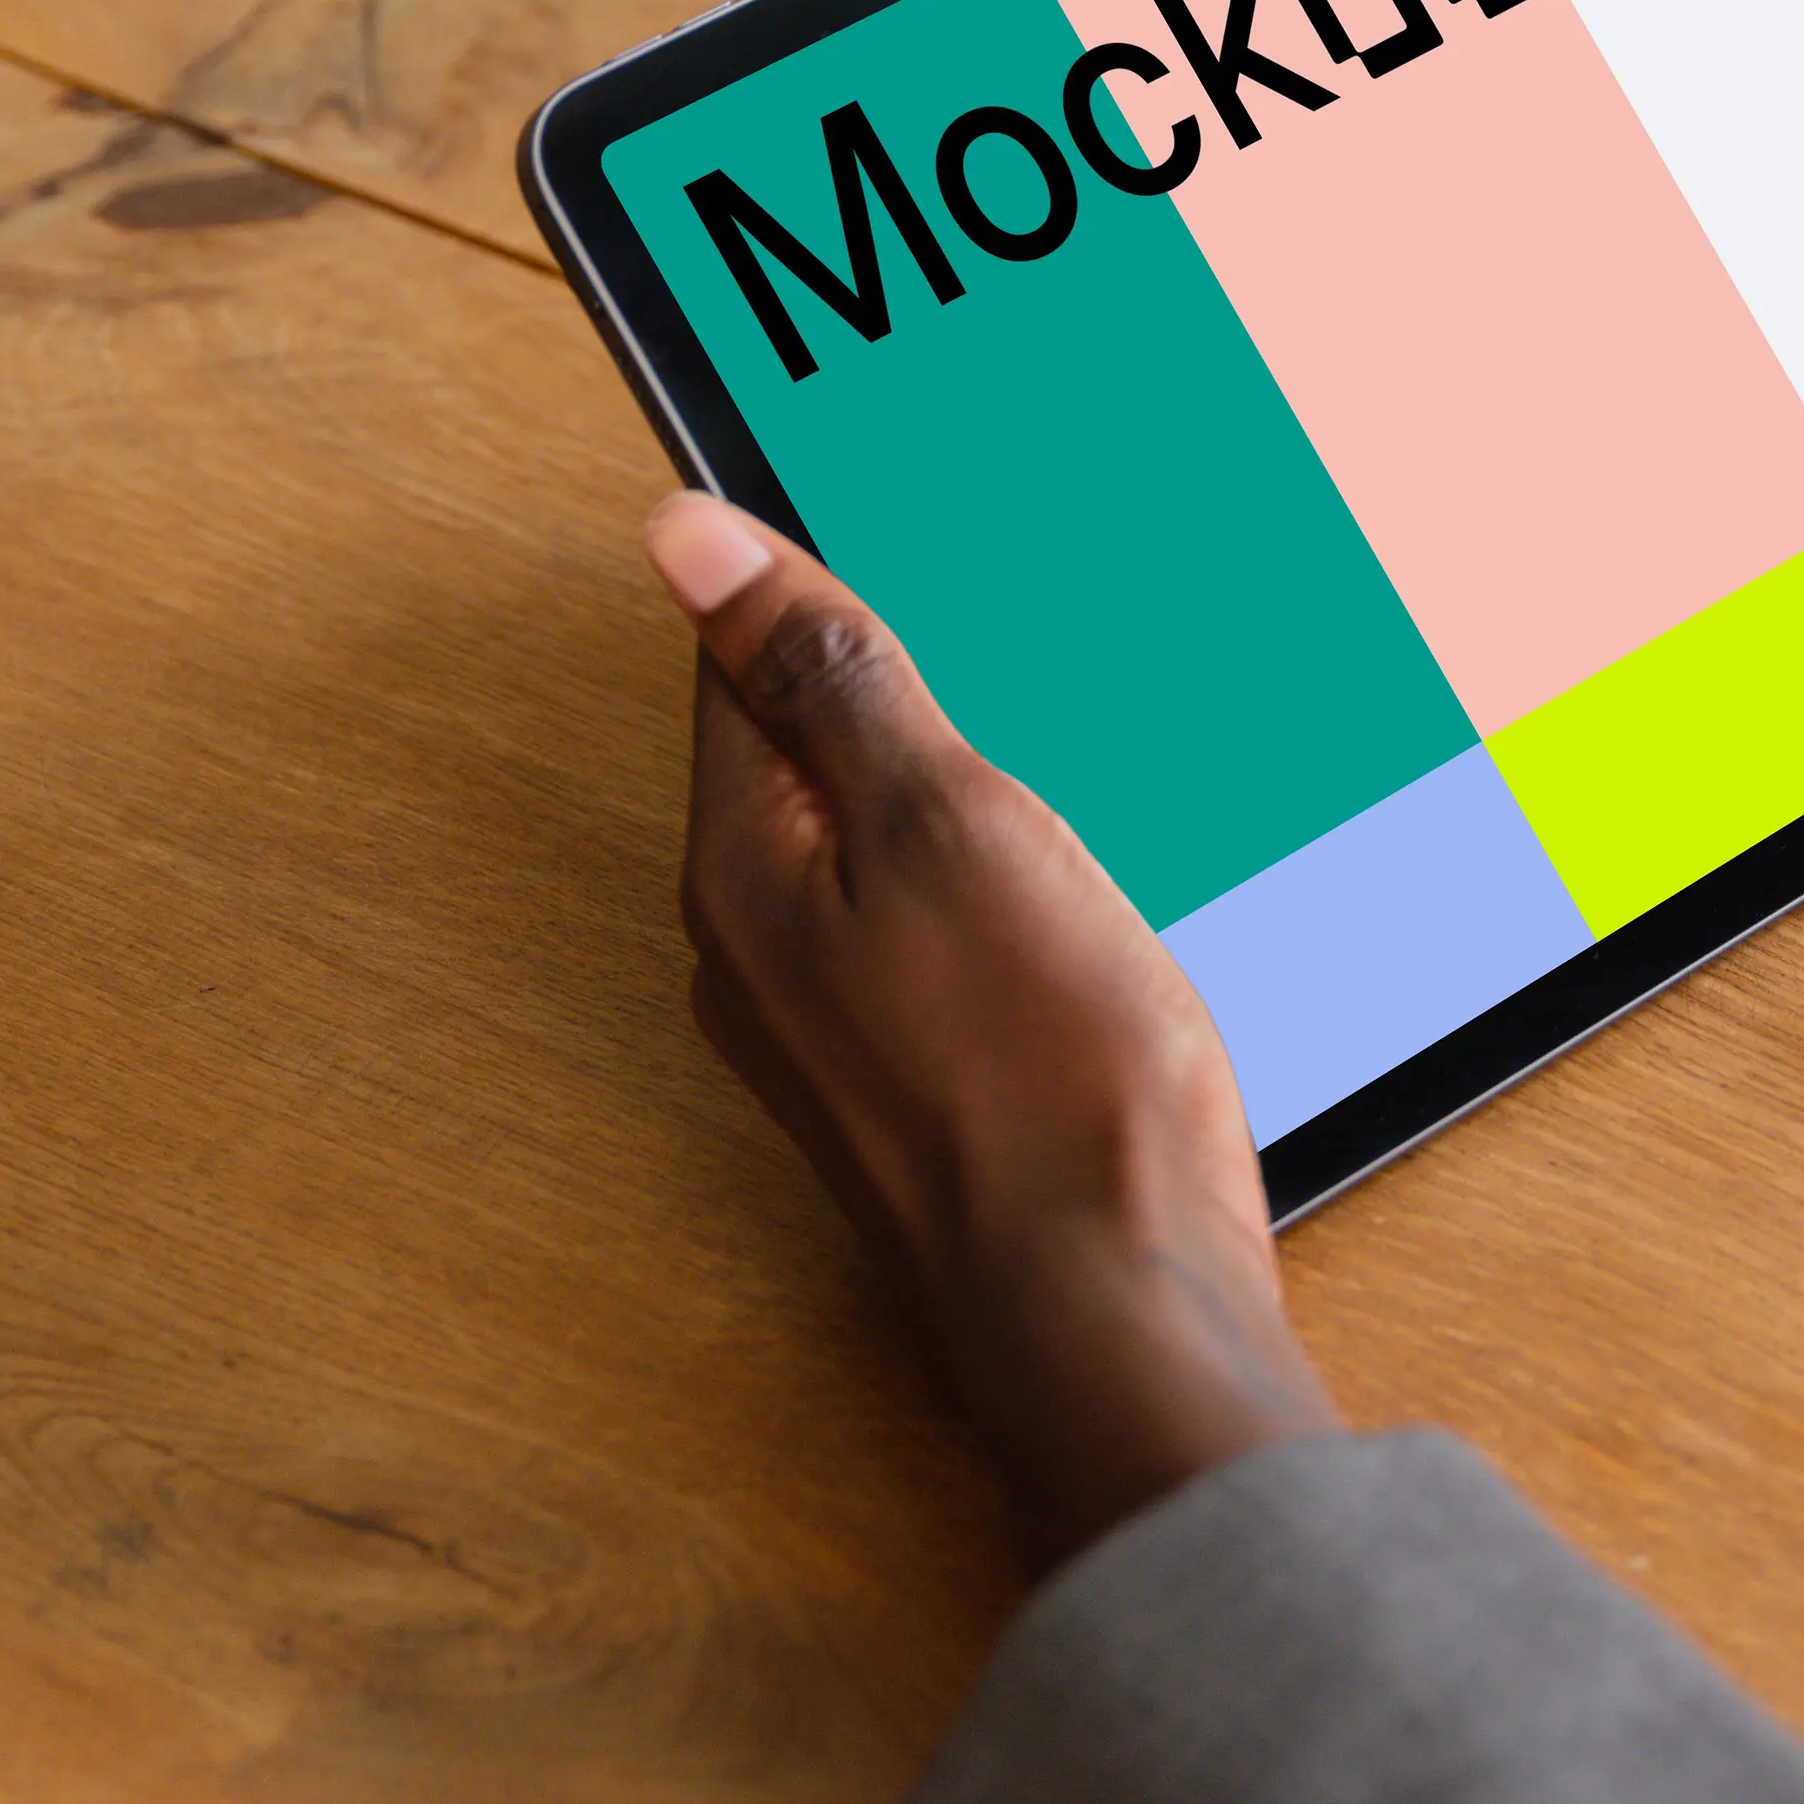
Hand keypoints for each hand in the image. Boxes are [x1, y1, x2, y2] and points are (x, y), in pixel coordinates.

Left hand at [653, 495, 1334, 1570]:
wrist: (1117, 1307)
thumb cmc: (1043, 1070)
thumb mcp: (947, 820)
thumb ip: (828, 675)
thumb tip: (686, 535)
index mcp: (745, 865)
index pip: (742, 659)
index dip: (816, 570)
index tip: (897, 497)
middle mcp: (763, 951)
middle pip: (806, 751)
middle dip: (891, 670)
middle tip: (997, 588)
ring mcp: (845, 1025)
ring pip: (878, 841)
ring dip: (956, 771)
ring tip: (1053, 712)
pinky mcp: (930, 1078)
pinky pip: (937, 922)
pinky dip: (1001, 864)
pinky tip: (1080, 861)